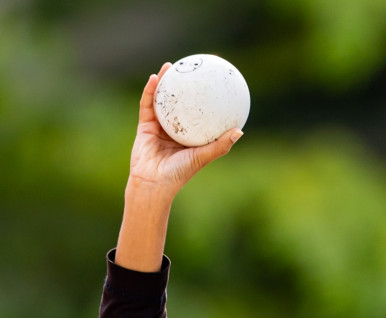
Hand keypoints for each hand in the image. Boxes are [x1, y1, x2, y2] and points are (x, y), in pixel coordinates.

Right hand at [128, 65, 241, 197]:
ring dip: (165, 81)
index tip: (214, 81)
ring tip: (170, 66)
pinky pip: (148, 105)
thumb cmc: (180, 174)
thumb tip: (240, 130)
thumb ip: (220, 145)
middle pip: (180, 102)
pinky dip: (150, 91)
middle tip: (192, 66)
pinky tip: (155, 78)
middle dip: (185, 84)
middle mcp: (176, 129)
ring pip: (162, 100)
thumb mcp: (202, 157)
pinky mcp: (145, 126)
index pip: (200, 112)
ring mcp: (159, 126)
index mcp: (190, 136)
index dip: (205, 97)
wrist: (153, 184)